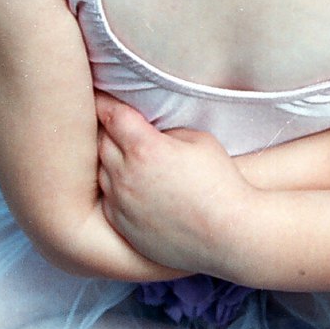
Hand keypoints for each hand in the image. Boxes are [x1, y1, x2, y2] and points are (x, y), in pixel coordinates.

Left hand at [95, 94, 253, 276]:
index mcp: (144, 148)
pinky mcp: (123, 226)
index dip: (105, 102)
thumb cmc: (220, 182)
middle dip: (106, 129)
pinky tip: (128, 185)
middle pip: (100, 141)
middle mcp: (126, 175)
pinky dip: (114, 188)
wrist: (229, 234)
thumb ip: (166, 131)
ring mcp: (121, 204)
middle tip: (113, 122)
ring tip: (122, 153)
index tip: (101, 94)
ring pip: (101, 171)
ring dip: (108, 159)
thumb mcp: (197, 139)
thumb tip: (151, 133)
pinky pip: (107, 200)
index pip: (111, 115)